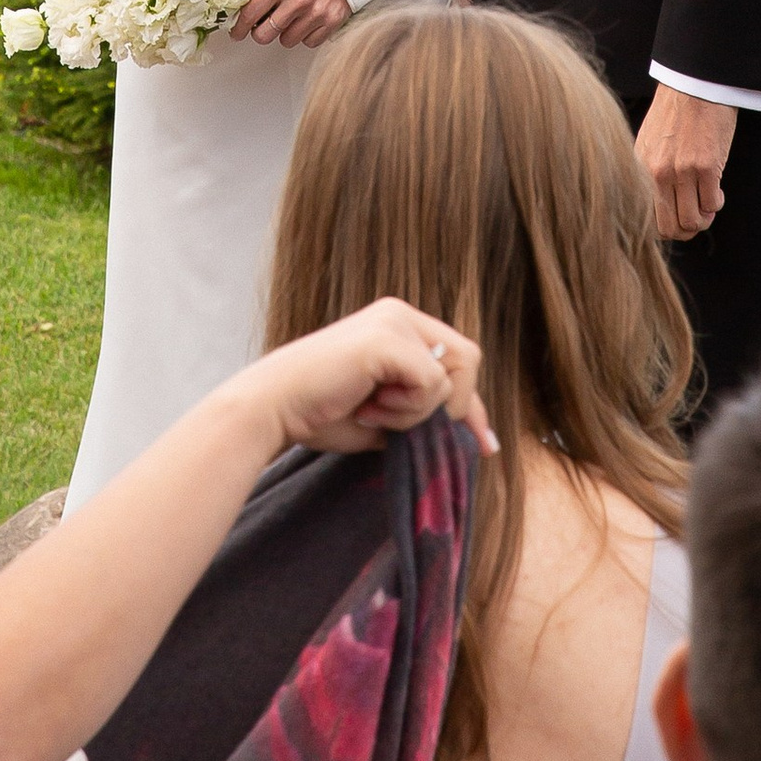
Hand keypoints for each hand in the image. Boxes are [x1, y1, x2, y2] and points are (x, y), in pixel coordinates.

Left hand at [233, 0, 353, 46]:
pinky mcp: (331, 22)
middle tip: (263, 29)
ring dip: (286, 33)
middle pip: (266, 34)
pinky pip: (309, 43)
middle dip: (261, 33)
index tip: (236, 33)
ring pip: (287, 40)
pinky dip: (307, 36)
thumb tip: (254, 10)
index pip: (252, 12)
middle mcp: (297, 0)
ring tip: (293, 20)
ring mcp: (315, 13)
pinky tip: (309, 23)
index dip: (240, 27)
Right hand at [237, 298, 497, 458]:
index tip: (486, 446)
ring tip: (373, 410)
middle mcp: (400, 314)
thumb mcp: (385, 415)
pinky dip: (407, 409)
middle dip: (450, 407)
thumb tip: (467, 433)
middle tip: (399, 424)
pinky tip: (369, 406)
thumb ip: (421, 411)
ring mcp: (394, 321)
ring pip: (449, 377)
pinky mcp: (386, 339)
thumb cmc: (321, 413)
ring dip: (417, 411)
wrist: (274, 407)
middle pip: (467, 360)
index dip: (475, 405)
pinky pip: (431, 384)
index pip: (458, 360)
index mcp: (399, 325)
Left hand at [636, 87, 735, 239]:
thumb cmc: (674, 111)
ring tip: (707, 201)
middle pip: (670, 228)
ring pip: (692, 221)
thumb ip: (649, 172)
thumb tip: (657, 205)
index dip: (665, 225)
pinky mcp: (707, 166)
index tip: (676, 216)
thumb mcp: (648, 142)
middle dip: (686, 230)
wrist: (695, 84)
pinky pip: (712, 204)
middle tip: (696, 215)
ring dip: (704, 217)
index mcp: (641, 168)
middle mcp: (658, 174)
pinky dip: (716, 204)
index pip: (647, 219)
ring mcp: (682, 171)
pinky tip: (717, 189)